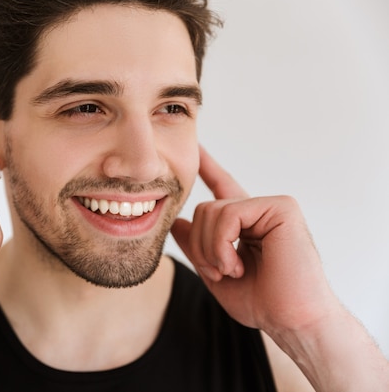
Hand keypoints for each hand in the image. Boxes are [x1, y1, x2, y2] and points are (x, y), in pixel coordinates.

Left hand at [171, 147, 337, 332]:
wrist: (293, 321)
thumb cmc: (263, 303)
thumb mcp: (216, 274)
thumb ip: (197, 247)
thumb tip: (178, 222)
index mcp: (248, 225)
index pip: (224, 189)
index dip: (209, 168)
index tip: (197, 150)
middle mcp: (259, 212)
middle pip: (204, 209)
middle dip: (201, 246)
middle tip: (218, 273)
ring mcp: (272, 207)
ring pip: (212, 211)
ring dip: (211, 250)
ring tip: (231, 271)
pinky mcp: (281, 207)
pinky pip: (229, 213)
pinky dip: (222, 244)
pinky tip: (237, 265)